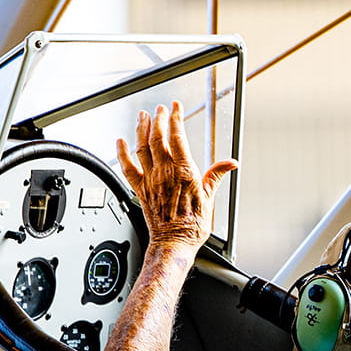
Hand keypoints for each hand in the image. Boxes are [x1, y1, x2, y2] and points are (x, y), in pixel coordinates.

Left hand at [115, 101, 236, 252]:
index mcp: (184, 172)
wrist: (174, 243)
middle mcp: (165, 173)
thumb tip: (230, 164)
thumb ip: (216, 175)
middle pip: (158, 138)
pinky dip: (122, 153)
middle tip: (159, 109)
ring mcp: (150, 180)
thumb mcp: (209, 198)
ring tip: (142, 117)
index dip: (176, 118)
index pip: (178, 137)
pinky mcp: (140, 190)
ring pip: (142, 148)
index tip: (175, 107)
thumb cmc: (192, 225)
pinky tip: (120, 142)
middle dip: (158, 120)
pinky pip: (127, 168)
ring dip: (141, 130)